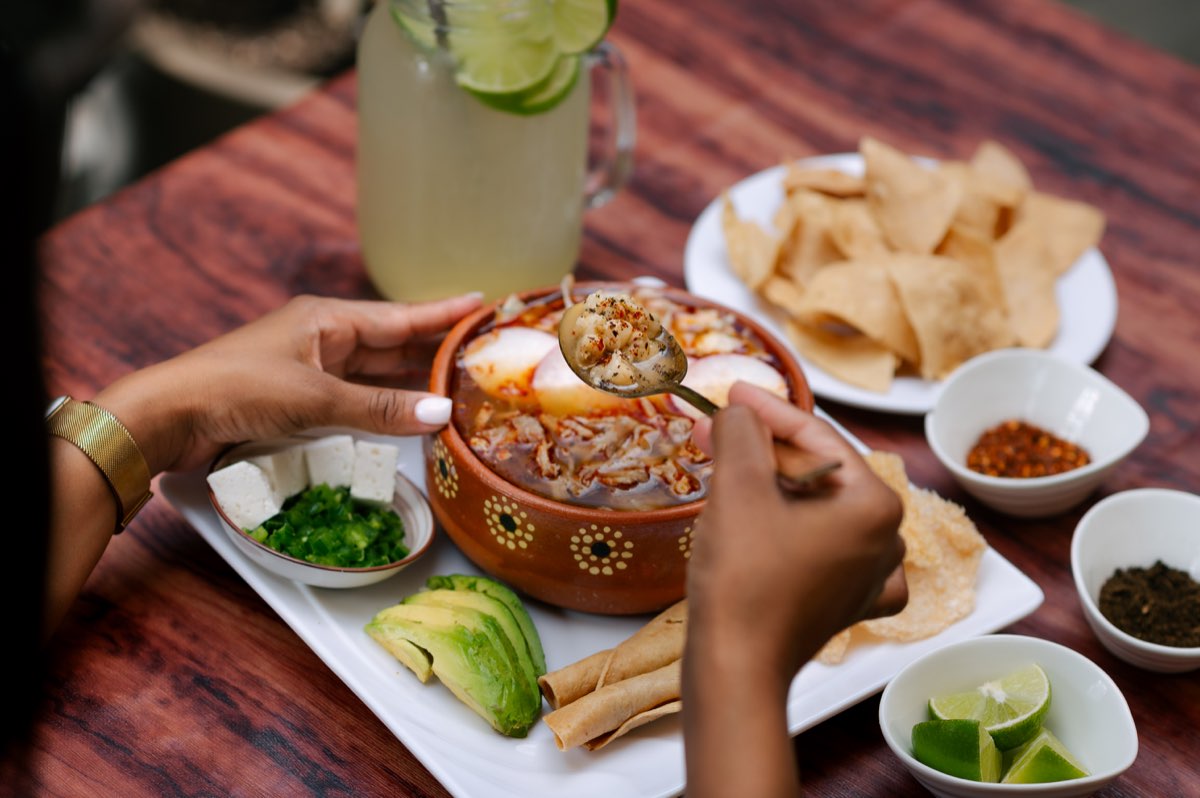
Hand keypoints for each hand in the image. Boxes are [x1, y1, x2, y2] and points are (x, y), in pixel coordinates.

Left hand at [92, 293, 481, 473]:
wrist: (168, 415)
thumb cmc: (237, 388)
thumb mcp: (314, 398)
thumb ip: (379, 409)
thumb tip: (440, 414)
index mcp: (326, 320)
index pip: (400, 316)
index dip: (442, 312)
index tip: (482, 302)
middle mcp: (323, 340)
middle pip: (392, 343)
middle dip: (434, 349)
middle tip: (482, 355)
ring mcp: (311, 371)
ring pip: (375, 374)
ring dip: (411, 382)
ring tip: (458, 386)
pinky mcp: (298, 402)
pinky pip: (356, 400)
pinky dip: (384, 407)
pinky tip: (408, 416)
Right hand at [687, 381, 905, 677]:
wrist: (736, 667)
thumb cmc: (743, 578)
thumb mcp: (739, 486)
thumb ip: (743, 431)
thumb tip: (740, 409)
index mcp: (875, 504)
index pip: (816, 438)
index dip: (767, 410)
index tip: (733, 391)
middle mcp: (886, 540)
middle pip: (817, 474)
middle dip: (762, 451)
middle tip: (715, 430)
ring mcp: (870, 578)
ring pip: (817, 511)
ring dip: (772, 490)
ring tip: (727, 474)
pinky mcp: (847, 606)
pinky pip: (823, 551)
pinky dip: (794, 533)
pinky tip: (772, 526)